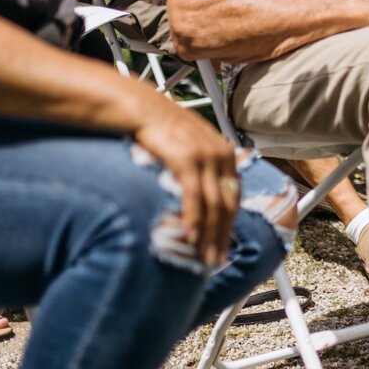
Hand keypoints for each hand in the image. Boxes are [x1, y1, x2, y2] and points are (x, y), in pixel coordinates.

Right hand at [131, 97, 238, 268]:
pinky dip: (194, 216)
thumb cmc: (157, 130)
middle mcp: (221, 154)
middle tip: (215, 262)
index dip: (230, 226)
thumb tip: (197, 201)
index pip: (233, 198)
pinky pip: (194, 193)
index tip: (223, 249)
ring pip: (214, 202)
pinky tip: (191, 235)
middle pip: (227, 204)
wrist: (136, 106)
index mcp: (225, 154)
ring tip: (204, 258)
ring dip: (210, 233)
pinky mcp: (186, 156)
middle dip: (222, 236)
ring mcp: (205, 155)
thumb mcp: (186, 147)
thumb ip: (197, 170)